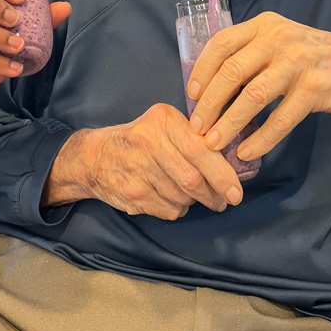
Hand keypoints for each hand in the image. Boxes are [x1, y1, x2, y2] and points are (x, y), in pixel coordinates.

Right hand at [45, 103, 242, 219]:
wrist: (93, 157)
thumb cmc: (138, 138)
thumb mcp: (162, 123)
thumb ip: (192, 135)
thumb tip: (229, 160)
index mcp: (162, 120)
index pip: (199, 150)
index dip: (222, 174)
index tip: (236, 191)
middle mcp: (149, 143)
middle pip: (193, 180)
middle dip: (214, 195)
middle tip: (225, 200)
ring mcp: (139, 172)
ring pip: (183, 198)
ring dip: (196, 202)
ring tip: (196, 195)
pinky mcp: (134, 196)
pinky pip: (170, 210)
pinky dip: (178, 209)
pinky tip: (172, 197)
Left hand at [187, 12, 330, 161]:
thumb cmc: (313, 58)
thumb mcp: (280, 42)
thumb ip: (251, 54)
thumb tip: (211, 87)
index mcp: (264, 25)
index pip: (221, 43)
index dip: (202, 70)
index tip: (192, 96)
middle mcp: (279, 38)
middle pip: (232, 72)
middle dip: (209, 104)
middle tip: (197, 128)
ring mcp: (298, 62)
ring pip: (252, 96)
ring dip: (229, 123)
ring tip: (215, 143)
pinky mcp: (316, 88)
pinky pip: (281, 118)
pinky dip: (261, 138)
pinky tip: (248, 151)